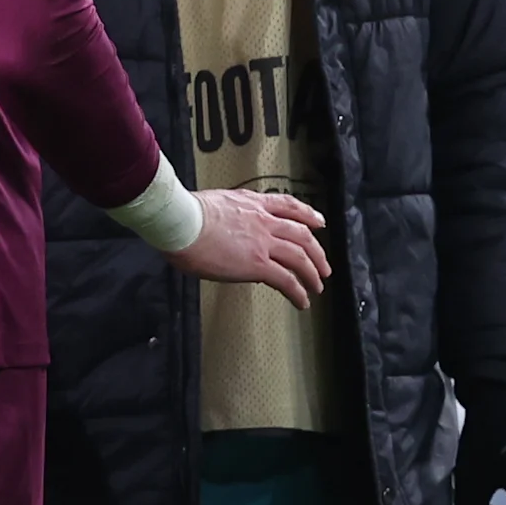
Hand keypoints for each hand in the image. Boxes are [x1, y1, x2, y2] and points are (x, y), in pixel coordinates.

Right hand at [170, 185, 331, 306]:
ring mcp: (262, 243)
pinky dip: (298, 292)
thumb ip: (230, 214)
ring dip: (312, 274)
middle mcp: (263, 221)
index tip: (318, 221)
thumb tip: (225, 227)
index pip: (288, 206)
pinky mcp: (257, 264)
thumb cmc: (185, 214)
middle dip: (317, 252)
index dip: (308, 214)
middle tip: (324, 265)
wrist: (181, 222)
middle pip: (302, 235)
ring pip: (300, 257)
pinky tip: (302, 301)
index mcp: (252, 204)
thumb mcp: (215, 203)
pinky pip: (286, 280)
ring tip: (318, 286)